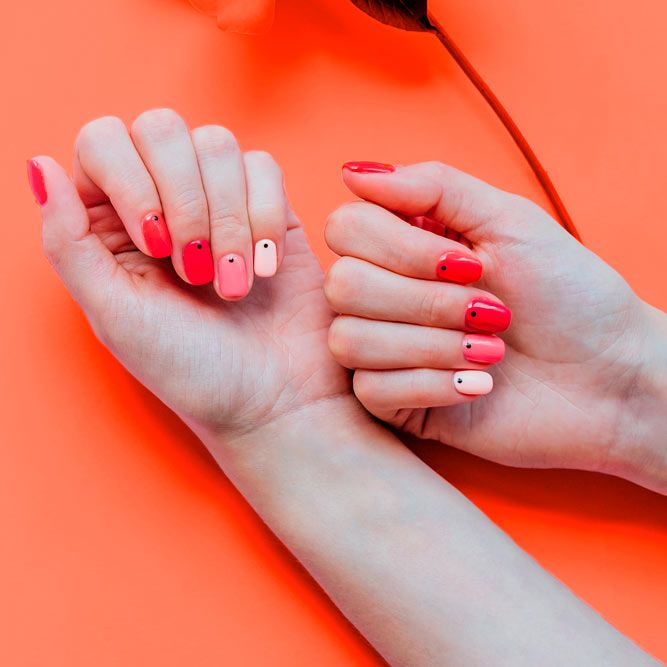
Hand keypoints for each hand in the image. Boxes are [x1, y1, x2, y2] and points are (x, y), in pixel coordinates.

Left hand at [28, 110, 348, 440]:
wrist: (275, 400)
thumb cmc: (193, 370)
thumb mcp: (114, 316)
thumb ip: (68, 243)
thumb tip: (36, 164)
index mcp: (111, 226)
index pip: (103, 141)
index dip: (130, 180)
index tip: (154, 247)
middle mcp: (162, 203)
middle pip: (162, 128)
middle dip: (184, 199)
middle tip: (194, 270)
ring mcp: (219, 202)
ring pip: (218, 144)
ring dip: (228, 216)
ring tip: (232, 284)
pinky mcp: (270, 208)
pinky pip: (264, 168)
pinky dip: (265, 216)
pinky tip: (263, 269)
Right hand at [323, 161, 666, 490]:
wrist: (607, 375)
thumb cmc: (568, 294)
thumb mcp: (508, 219)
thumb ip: (431, 186)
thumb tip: (354, 171)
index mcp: (404, 247)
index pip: (344, 229)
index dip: (399, 247)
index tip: (468, 262)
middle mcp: (385, 296)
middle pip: (343, 286)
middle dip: (425, 301)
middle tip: (488, 310)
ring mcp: (386, 351)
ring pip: (350, 340)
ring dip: (431, 345)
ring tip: (490, 350)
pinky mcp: (395, 402)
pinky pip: (372, 390)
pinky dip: (433, 383)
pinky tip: (479, 383)